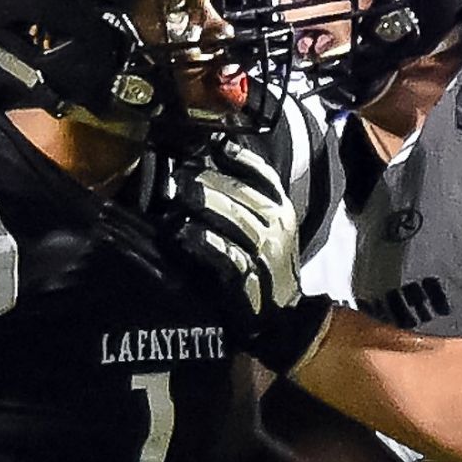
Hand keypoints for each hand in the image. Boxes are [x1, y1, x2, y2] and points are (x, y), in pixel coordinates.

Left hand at [162, 141, 331, 372]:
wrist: (282, 316)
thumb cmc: (267, 264)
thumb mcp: (269, 227)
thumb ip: (247, 198)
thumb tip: (215, 158)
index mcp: (283, 209)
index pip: (263, 174)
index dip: (238, 157)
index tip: (213, 145)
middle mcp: (278, 227)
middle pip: (242, 193)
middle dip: (209, 180)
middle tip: (180, 174)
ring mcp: (265, 253)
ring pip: (234, 220)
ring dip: (204, 205)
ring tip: (179, 195)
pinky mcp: (249, 278)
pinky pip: (226, 255)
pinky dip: (205, 242)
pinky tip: (185, 234)